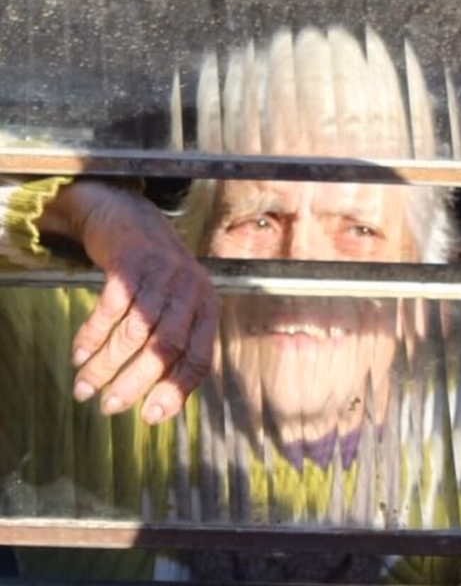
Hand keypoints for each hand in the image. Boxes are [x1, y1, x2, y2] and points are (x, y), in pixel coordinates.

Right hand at [37, 180, 219, 423]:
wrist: (132, 218)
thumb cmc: (158, 274)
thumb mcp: (181, 303)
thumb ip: (178, 343)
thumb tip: (161, 402)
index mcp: (208, 307)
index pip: (201, 359)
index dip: (176, 391)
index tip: (149, 417)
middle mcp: (191, 291)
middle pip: (166, 349)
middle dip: (135, 383)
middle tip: (109, 408)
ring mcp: (162, 275)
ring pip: (134, 332)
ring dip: (105, 366)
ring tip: (84, 389)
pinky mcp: (130, 263)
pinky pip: (109, 309)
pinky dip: (91, 336)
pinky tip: (78, 355)